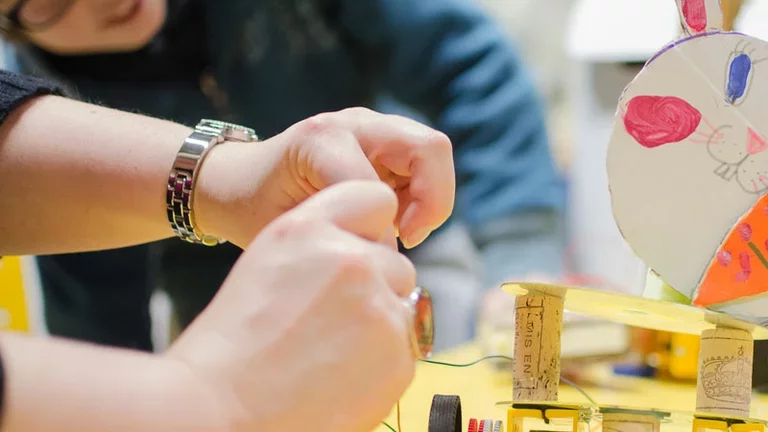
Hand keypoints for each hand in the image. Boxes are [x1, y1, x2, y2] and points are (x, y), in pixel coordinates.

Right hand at [165, 180, 416, 431]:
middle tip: (334, 322)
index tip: (363, 251)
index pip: (374, 198)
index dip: (372, 228)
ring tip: (330, 355)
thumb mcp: (266, 266)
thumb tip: (365, 253)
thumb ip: (320, 248)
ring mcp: (379, 308)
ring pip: (403, 308)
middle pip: (395, 262)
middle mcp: (350, 260)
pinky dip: (382, 365)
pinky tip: (339, 378)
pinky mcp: (398, 356)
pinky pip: (406, 350)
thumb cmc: (232, 348)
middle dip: (377, 287)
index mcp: (307, 230)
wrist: (220, 413)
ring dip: (380, 326)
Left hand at [195, 107, 454, 248]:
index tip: (373, 257)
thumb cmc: (255, 209)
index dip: (383, 229)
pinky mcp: (384, 140)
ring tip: (396, 227)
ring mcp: (372, 128)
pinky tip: (390, 217)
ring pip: (433, 155)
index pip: (379, 186)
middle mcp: (354, 123)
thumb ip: (335, 236)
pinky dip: (420, 196)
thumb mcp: (286, 228)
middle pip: (430, 148)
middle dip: (432, 201)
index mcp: (321, 140)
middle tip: (408, 235)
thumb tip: (390, 257)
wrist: (242, 181)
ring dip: (427, 198)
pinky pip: (424, 165)